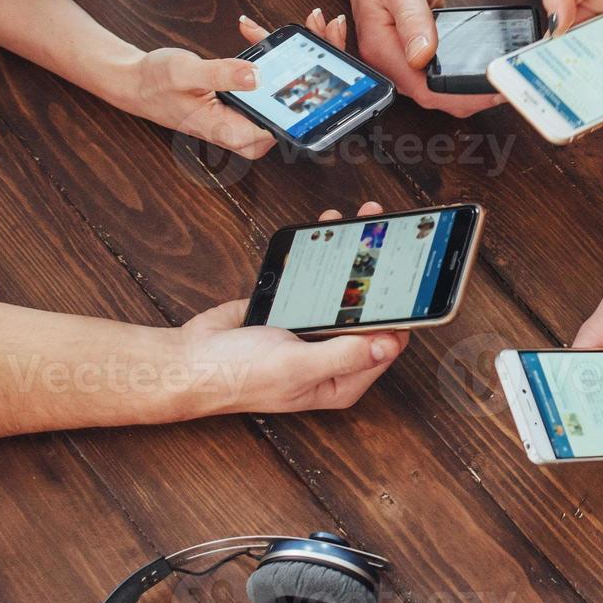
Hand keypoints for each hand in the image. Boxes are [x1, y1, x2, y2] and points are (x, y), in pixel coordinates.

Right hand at [107, 8, 343, 159]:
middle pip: (295, 110)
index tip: (327, 66)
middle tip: (329, 30)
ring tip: (317, 23)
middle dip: (316, 69)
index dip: (311, 99)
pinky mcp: (246, 104)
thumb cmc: (155, 82)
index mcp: (233, 132)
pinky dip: (281, 58)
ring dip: (303, 59)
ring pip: (288, 96)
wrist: (137, 82)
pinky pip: (273, 86)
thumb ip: (220, 75)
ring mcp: (247, 118)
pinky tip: (279, 30)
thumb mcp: (185, 73)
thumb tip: (256, 76)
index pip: (286, 127)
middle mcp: (245, 130)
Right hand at [182, 203, 407, 413]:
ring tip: (363, 223)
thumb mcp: (296, 366)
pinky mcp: (295, 308)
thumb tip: (389, 344)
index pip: (387, 345)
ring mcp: (314, 331)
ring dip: (354, 258)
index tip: (412, 278)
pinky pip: (319, 280)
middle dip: (380, 275)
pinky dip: (325, 256)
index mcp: (342, 380)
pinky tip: (330, 231)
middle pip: (369, 313)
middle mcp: (333, 357)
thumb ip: (344, 355)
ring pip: (345, 291)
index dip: (403, 313)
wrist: (189, 358)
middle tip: (390, 238)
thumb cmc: (238, 375)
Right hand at [338, 0, 500, 117]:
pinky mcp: (415, 45)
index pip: (423, 89)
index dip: (459, 97)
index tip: (491, 90)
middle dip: (468, 98)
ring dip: (466, 88)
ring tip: (501, 79)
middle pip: (432, 95)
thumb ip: (414, 19)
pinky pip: (439, 69)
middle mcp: (390, 57)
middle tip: (506, 86)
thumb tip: (423, 55)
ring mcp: (402, 53)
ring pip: (437, 86)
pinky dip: (461, 72)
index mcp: (382, 47)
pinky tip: (483, 67)